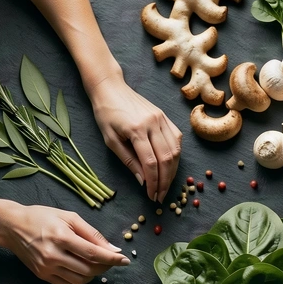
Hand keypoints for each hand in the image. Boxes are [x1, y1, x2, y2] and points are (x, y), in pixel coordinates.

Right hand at [0, 202, 127, 283]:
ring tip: (92, 262)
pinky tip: (77, 267)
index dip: (112, 259)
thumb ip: (92, 234)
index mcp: (61, 237)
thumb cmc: (42, 217)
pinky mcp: (42, 276)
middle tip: (109, 260)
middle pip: (89, 270)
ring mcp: (46, 268)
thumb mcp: (69, 218)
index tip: (125, 261)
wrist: (12, 226)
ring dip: (92, 274)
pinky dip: (78, 279)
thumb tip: (113, 249)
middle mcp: (53, 255)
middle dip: (104, 267)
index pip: (93, 254)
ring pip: (80, 280)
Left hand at [89, 76, 181, 202]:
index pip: (150, 163)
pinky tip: (170, 165)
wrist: (110, 87)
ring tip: (166, 184)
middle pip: (166, 159)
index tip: (152, 196)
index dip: (153, 183)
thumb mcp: (111, 140)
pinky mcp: (165, 116)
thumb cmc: (106, 114)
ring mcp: (161, 118)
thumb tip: (143, 181)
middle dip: (165, 181)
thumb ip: (128, 161)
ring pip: (175, 150)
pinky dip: (176, 155)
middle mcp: (153, 123)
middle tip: (161, 195)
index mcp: (136, 130)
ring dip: (172, 171)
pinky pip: (176, 139)